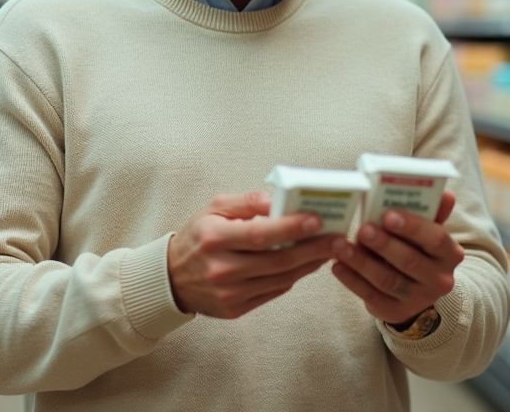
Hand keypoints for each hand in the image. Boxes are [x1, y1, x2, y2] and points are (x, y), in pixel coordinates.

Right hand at [167, 191, 341, 318]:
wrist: (172, 278)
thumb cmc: (198, 237)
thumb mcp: (214, 209)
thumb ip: (247, 202)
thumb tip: (277, 200)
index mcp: (215, 238)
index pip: (261, 234)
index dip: (292, 228)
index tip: (317, 220)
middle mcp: (222, 268)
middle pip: (278, 260)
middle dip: (313, 249)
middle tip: (337, 238)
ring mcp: (229, 293)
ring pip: (281, 279)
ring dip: (309, 265)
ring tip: (328, 250)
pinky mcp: (235, 309)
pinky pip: (273, 292)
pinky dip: (292, 277)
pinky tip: (305, 264)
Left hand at [330, 191, 464, 326]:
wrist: (416, 290)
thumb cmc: (417, 249)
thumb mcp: (426, 232)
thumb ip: (432, 212)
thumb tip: (445, 193)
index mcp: (450, 253)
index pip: (436, 239)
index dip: (412, 227)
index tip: (388, 215)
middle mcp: (439, 279)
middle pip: (409, 261)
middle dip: (383, 244)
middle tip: (362, 229)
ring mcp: (418, 299)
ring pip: (387, 280)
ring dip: (361, 262)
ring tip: (339, 245)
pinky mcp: (396, 312)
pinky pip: (372, 296)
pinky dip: (352, 280)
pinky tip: (337, 266)